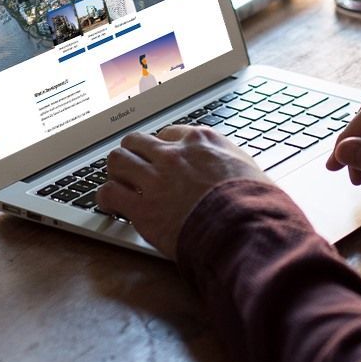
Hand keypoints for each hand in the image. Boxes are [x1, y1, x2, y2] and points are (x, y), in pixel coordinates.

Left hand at [96, 126, 263, 257]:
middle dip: (134, 153)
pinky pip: (109, 192)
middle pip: (137, 141)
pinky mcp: (142, 207)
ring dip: (116, 171)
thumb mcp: (249, 168)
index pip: (170, 134)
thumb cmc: (254, 202)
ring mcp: (155, 179)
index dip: (163, 147)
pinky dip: (106, 197)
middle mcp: (174, 154)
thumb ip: (231, 163)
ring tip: (118, 182)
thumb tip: (234, 171)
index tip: (162, 158)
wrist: (243, 227)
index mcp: (201, 141)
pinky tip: (109, 204)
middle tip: (134, 167)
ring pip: (117, 160)